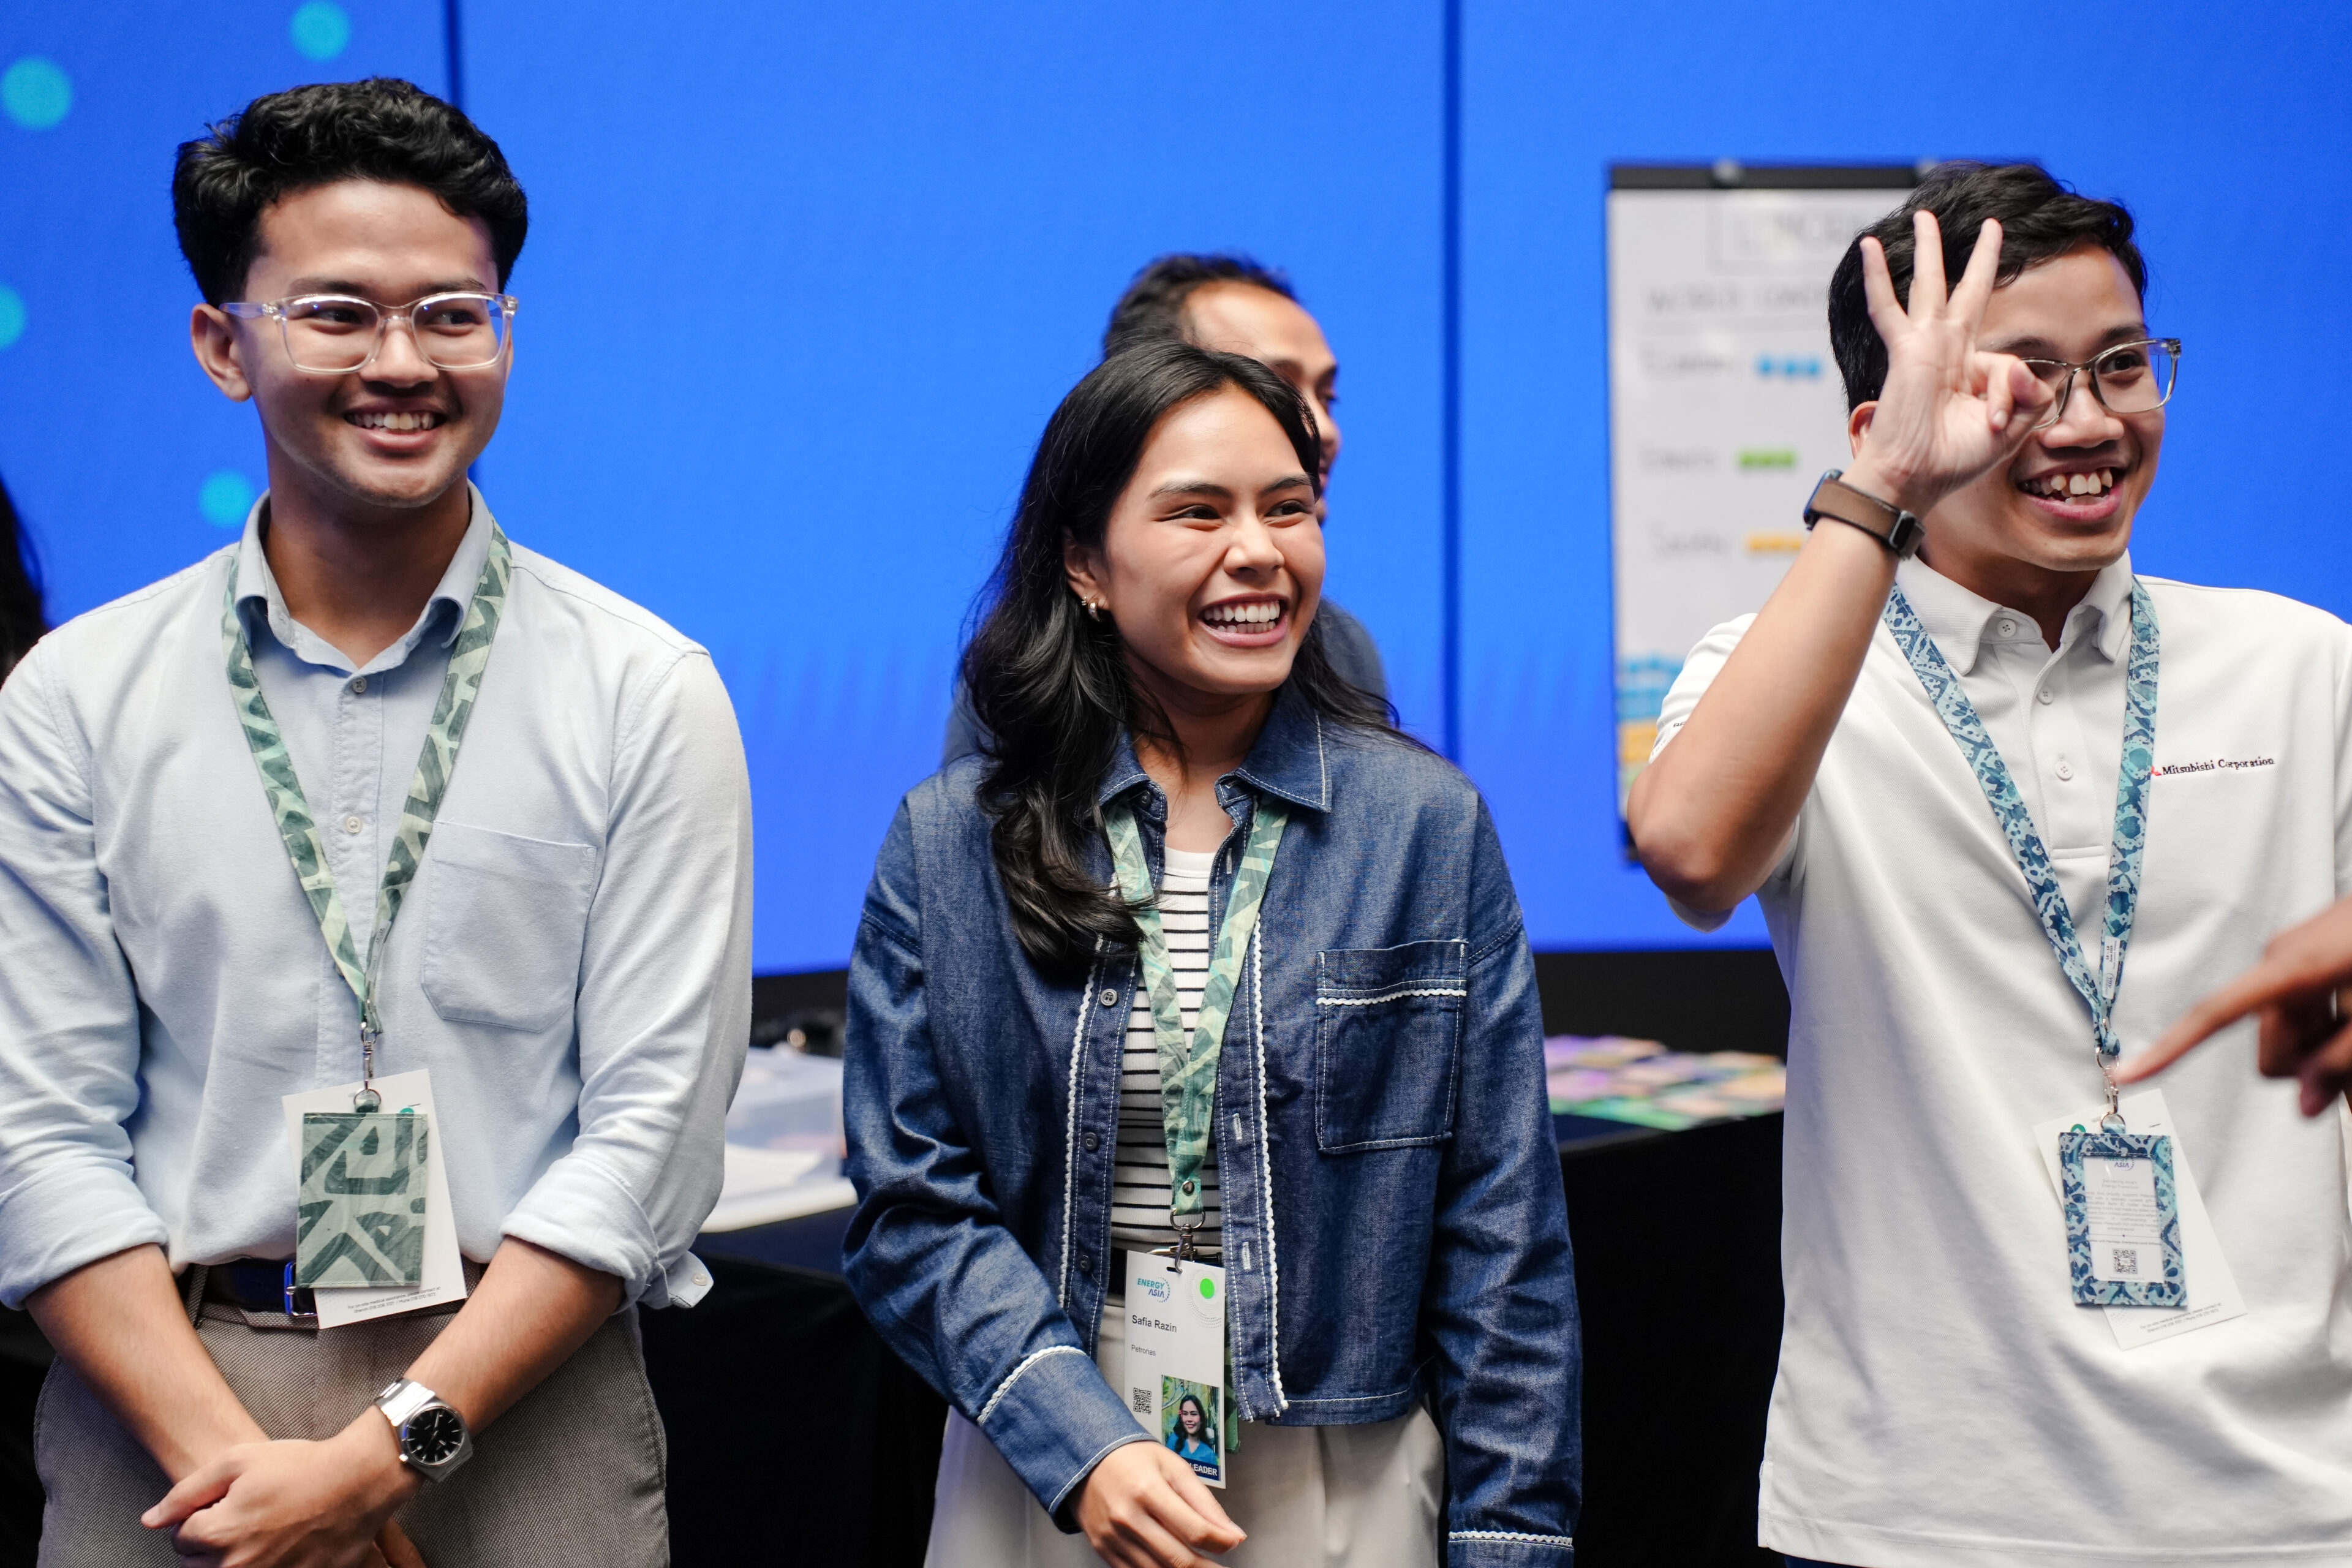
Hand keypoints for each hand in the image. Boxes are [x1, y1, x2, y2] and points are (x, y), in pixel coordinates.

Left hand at [141, 1410, 419, 1567]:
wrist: (359, 1481)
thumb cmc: (300, 1466)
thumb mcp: (237, 1461)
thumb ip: (185, 1492)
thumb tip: (150, 1521)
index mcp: (216, 1535)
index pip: (179, 1539)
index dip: (200, 1516)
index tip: (227, 1501)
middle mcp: (235, 1567)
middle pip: (197, 1565)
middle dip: (212, 1542)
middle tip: (246, 1515)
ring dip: (234, 1557)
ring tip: (264, 1530)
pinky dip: (265, 1564)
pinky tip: (282, 1544)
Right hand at [1075, 1439, 1244, 1566]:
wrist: (1088, 1460)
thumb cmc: (1132, 1460)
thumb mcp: (1174, 1467)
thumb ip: (1204, 1502)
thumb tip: (1231, 1533)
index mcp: (1148, 1490)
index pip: (1194, 1531)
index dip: (1221, 1543)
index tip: (1232, 1543)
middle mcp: (1128, 1517)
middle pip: (1178, 1559)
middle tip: (1218, 1565)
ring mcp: (1113, 1538)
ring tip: (1198, 1565)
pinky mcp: (1104, 1551)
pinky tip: (1171, 1565)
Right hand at [1845, 210, 2053, 516]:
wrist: (1915, 478)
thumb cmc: (1955, 460)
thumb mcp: (2012, 428)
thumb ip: (2030, 394)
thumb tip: (2024, 364)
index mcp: (1972, 373)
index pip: (2008, 361)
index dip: (2010, 391)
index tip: (1996, 425)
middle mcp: (1949, 353)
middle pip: (1968, 292)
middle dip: (1981, 258)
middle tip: (1992, 225)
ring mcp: (1925, 348)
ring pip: (1930, 287)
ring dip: (1929, 249)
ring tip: (1925, 216)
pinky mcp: (1905, 351)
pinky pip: (1889, 307)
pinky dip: (1877, 277)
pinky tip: (1868, 247)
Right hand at [2116, 896, 2351, 1114]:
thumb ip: (2339, 1063)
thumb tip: (2302, 1104)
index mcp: (2290, 968)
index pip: (2214, 1015)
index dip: (2170, 1049)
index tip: (2128, 1074)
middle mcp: (2283, 956)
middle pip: (2267, 1042)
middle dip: (2306, 1065)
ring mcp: (2300, 952)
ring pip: (2290, 1027)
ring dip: (2326, 1046)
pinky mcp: (2317, 951)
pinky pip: (2306, 1003)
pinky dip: (2332, 1025)